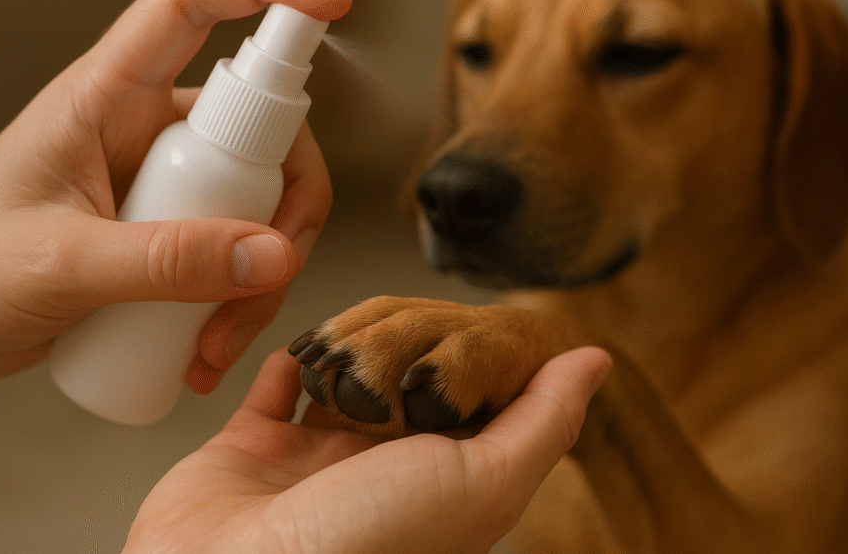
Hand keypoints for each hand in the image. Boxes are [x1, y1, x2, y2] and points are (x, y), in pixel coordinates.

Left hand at [0, 0, 350, 387]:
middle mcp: (148, 128)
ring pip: (263, 204)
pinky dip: (241, 302)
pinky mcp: (174, 233)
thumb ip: (163, 261)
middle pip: (263, 132)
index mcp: (108, 94)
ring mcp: (167, 183)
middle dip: (285, 214)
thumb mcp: (60, 262)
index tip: (327, 2)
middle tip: (264, 279)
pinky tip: (203, 351)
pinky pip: (239, 252)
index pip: (189, 4)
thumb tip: (269, 257)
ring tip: (213, 344)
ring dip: (261, 278)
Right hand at [123, 345, 611, 553]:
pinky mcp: (251, 450)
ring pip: (344, 377)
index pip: (469, 401)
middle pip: (405, 383)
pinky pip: (273, 389)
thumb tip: (595, 360)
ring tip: (354, 331)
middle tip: (405, 319)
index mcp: (439, 483)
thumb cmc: (366, 545)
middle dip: (407, 345)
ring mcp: (312, 461)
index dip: (475, 356)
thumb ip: (542, 420)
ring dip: (349, 346)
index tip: (477, 317)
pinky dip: (288, 361)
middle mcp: (379, 472)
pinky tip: (304, 345)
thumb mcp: (482, 481)